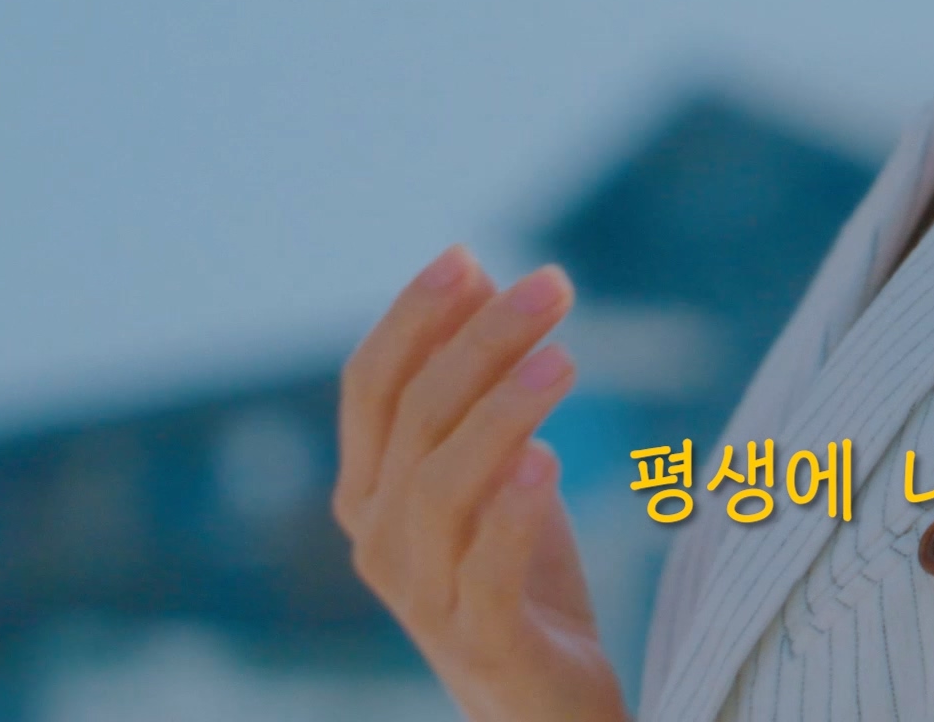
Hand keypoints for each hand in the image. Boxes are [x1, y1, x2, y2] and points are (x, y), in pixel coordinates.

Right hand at [336, 244, 629, 721]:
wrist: (547, 702)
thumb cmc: (519, 574)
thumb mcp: (497, 463)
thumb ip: (475, 381)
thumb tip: (472, 269)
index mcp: (369, 491)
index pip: (370, 385)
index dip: (414, 316)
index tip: (470, 256)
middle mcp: (378, 541)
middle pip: (414, 419)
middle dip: (481, 340)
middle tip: (554, 285)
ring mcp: (422, 598)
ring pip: (440, 487)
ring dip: (500, 411)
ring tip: (564, 357)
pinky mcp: (481, 646)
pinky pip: (483, 572)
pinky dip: (511, 512)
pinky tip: (550, 459)